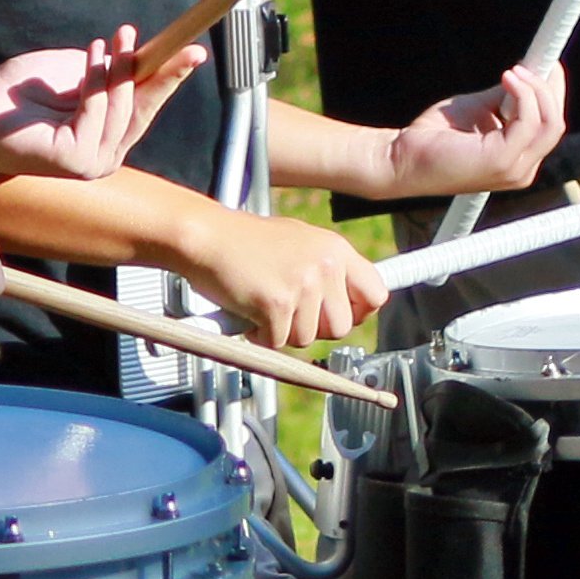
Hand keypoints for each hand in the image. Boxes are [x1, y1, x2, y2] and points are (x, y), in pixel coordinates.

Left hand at [0, 30, 203, 179]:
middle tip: (169, 40)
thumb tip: (145, 56)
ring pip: (121, 109)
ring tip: (107, 40)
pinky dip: (95, 82)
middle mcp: (104, 157)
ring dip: (117, 70)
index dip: (171, 78)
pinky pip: (96, 111)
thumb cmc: (21, 93)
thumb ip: (113, 74)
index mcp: (107, 139)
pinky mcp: (75, 161)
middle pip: (143, 111)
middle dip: (158, 72)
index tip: (194, 50)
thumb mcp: (79, 74)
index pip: (147, 107)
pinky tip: (89, 57)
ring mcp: (91, 164)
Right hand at [190, 210, 386, 347]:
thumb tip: (347, 305)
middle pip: (341, 327)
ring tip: (263, 306)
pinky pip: (278, 342)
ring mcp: (302, 285)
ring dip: (283, 332)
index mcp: (335, 249)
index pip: (375, 294)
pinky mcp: (277, 304)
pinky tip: (248, 312)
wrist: (204, 236)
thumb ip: (325, 270)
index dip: (357, 313)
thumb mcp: (298, 243)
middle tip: (288, 314)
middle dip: (313, 329)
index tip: (336, 316)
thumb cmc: (242, 242)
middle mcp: (325, 265)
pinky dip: (260, 335)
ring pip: (307, 338)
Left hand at [375, 60, 566, 198]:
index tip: (549, 64)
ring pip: (549, 122)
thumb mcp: (478, 108)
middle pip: (554, 123)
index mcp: (519, 159)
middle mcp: (522, 169)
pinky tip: (507, 77)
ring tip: (514, 70)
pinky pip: (529, 122)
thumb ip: (504, 97)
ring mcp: (514, 169)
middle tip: (534, 60)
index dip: (553, 93)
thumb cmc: (435, 136)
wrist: (401, 158)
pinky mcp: (502, 162)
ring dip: (536, 88)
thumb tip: (524, 72)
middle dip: (549, 87)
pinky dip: (523, 94)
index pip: (550, 126)